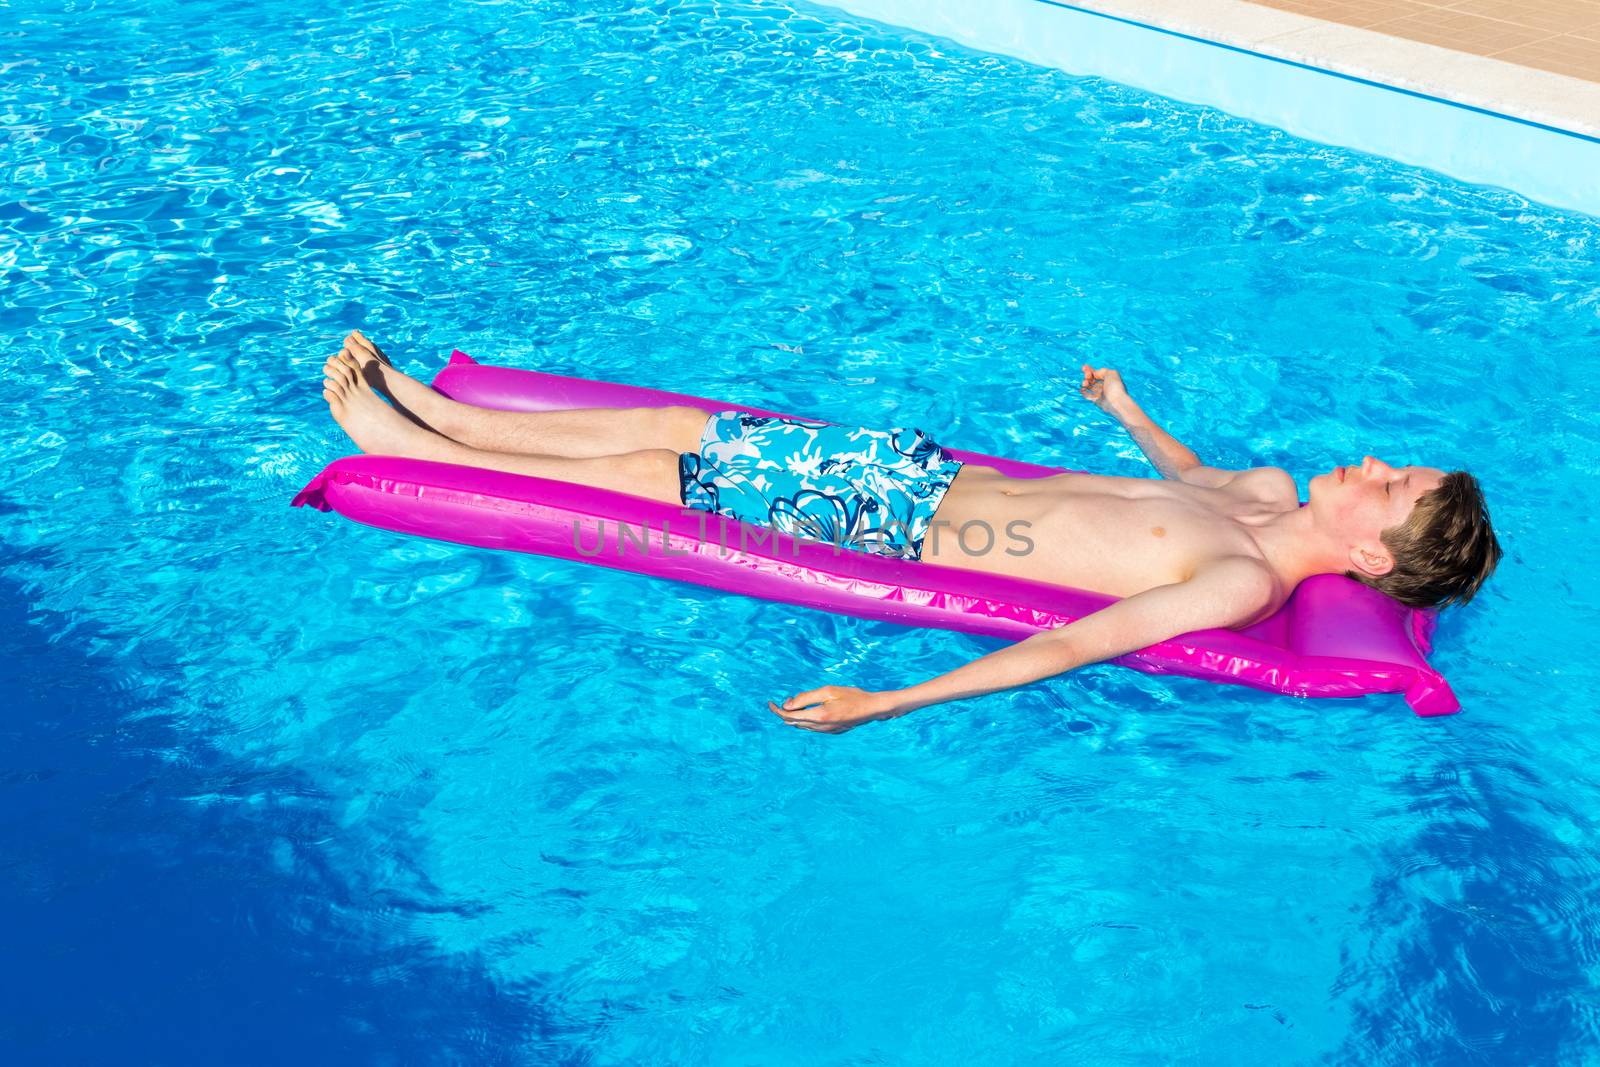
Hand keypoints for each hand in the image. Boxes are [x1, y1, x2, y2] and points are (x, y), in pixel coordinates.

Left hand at [768, 686, 898, 733]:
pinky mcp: (832, 732)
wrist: (872, 708)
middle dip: (785, 712)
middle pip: (794, 723)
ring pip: (802, 726)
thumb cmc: (852, 695)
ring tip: (796, 703)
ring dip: (795, 716)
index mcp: (819, 716)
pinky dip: (805, 720)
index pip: (790, 716)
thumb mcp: (827, 691)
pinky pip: (812, 728)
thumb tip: (787, 705)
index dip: (777, 710)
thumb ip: (806, 698)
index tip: (770, 703)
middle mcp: (821, 727)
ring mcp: (827, 731)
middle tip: (786, 699)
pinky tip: (809, 711)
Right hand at [1079, 364, 1130, 416]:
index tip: (1084, 367)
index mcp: (1110, 378)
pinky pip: (1088, 395)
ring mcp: (1101, 393)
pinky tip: (1082, 389)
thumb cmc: (1115, 387)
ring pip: (1090, 386)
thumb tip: (1095, 374)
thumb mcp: (1111, 373)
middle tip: (1087, 376)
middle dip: (1087, 376)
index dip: (1090, 370)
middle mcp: (1105, 385)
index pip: (1098, 372)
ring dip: (1085, 383)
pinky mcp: (1097, 401)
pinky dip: (1083, 392)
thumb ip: (1102, 371)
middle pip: (1093, 379)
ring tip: (1085, 383)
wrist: (1116, 402)